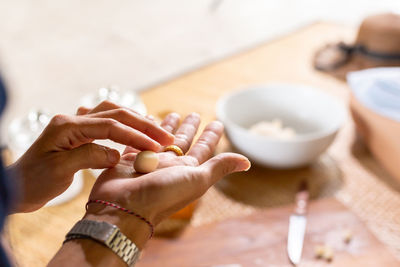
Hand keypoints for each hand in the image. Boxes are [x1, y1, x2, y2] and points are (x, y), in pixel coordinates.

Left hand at [9, 101, 173, 212]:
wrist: (16, 188)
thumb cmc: (33, 181)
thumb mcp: (60, 170)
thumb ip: (90, 156)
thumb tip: (118, 154)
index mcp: (68, 126)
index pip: (111, 126)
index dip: (137, 136)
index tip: (157, 146)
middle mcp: (73, 120)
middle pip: (116, 114)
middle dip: (143, 125)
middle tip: (166, 137)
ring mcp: (75, 125)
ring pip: (112, 114)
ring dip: (135, 121)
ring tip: (155, 130)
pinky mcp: (78, 134)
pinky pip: (106, 123)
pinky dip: (123, 124)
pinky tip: (133, 128)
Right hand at [85, 113, 250, 247]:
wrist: (125, 207)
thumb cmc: (163, 194)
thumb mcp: (197, 179)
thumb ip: (219, 167)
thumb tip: (247, 162)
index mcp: (188, 169)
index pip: (203, 148)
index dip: (211, 135)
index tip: (218, 122)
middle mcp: (170, 164)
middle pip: (183, 141)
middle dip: (190, 127)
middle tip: (194, 113)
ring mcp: (150, 161)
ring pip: (161, 139)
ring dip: (168, 127)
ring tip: (173, 113)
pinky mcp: (130, 158)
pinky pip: (138, 139)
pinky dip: (142, 129)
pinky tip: (146, 119)